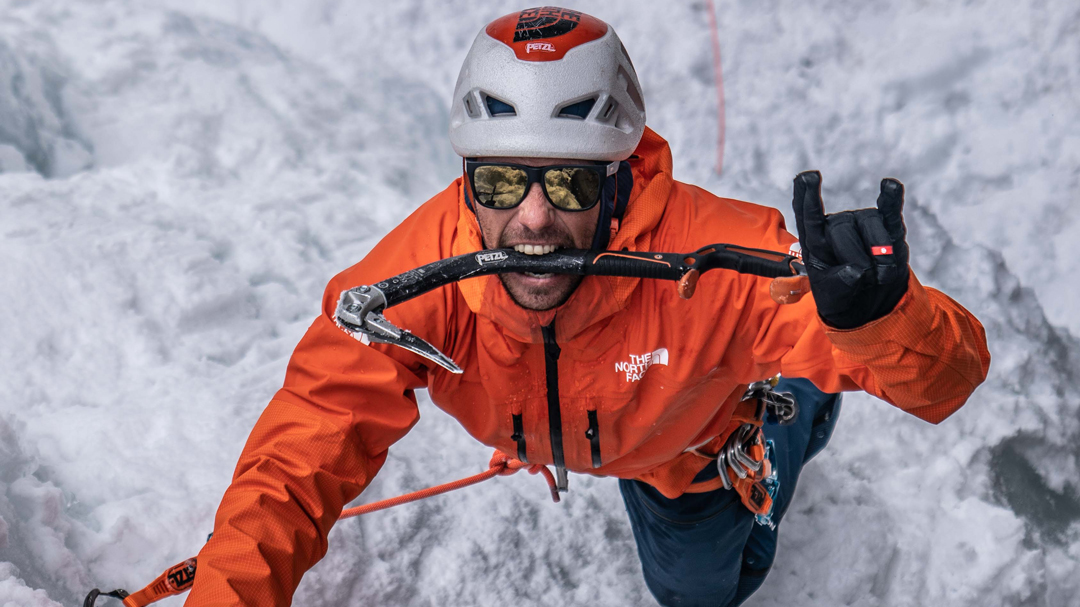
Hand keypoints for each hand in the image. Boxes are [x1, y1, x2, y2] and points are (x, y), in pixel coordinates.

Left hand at [792, 171, 909, 328]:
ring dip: (879, 258)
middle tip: (863, 280)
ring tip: (879, 277)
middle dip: (854, 259)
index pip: (808, 216)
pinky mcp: (888, 227)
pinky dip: (891, 199)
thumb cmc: (842, 294)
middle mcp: (837, 226)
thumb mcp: (832, 296)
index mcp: (815, 240)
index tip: (805, 177)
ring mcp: (862, 223)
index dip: (805, 196)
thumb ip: (840, 283)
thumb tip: (856, 271)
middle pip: (841, 230)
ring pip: (870, 227)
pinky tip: (889, 185)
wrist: (869, 303)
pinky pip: (889, 211)